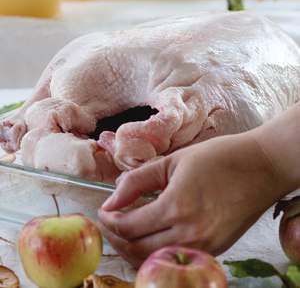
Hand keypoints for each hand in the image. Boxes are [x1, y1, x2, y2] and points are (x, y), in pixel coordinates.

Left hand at [98, 128, 286, 267]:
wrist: (260, 167)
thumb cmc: (218, 157)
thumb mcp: (173, 161)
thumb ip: (138, 180)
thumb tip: (113, 197)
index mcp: (176, 207)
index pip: (128, 227)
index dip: (109, 220)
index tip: (102, 210)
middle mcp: (189, 234)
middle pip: (137, 250)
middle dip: (116, 237)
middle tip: (109, 221)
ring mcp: (204, 246)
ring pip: (155, 260)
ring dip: (133, 248)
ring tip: (125, 230)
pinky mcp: (216, 250)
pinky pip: (177, 258)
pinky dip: (156, 252)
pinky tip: (151, 236)